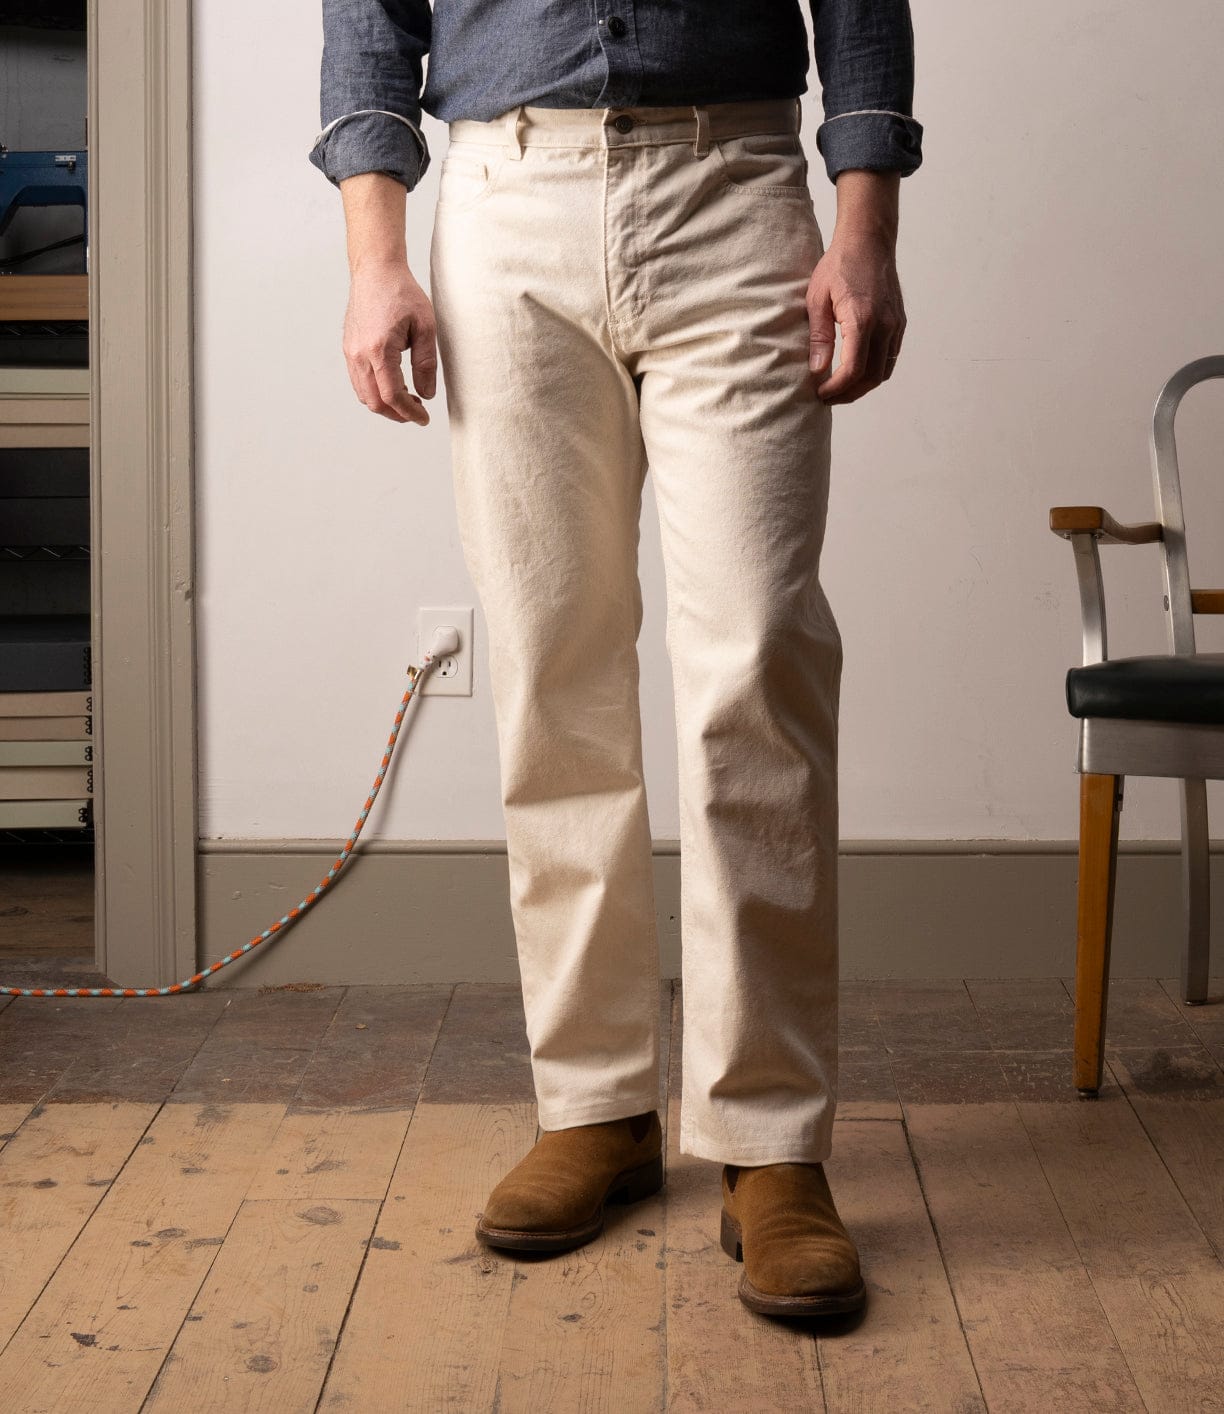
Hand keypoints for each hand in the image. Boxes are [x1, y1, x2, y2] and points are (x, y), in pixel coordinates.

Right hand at [342, 260, 436, 424]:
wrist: (376, 270)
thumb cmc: (402, 292)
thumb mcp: (425, 327)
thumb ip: (426, 364)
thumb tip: (426, 394)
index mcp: (379, 349)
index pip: (392, 395)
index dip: (409, 412)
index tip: (424, 418)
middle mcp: (359, 354)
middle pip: (374, 402)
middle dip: (397, 414)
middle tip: (417, 412)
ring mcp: (350, 352)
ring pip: (364, 395)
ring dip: (385, 404)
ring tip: (408, 398)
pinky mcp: (349, 348)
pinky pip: (358, 381)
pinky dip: (375, 392)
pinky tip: (393, 384)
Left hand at [807, 167, 905, 405]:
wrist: (868, 240)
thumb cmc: (839, 265)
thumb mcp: (818, 299)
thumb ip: (819, 337)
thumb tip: (817, 370)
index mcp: (862, 319)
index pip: (852, 370)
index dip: (836, 389)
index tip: (820, 393)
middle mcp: (885, 325)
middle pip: (871, 377)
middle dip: (849, 394)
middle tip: (828, 397)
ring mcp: (896, 325)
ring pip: (884, 371)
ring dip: (862, 386)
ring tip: (840, 389)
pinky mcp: (900, 323)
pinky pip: (890, 357)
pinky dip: (874, 371)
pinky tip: (856, 371)